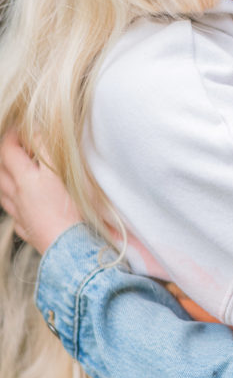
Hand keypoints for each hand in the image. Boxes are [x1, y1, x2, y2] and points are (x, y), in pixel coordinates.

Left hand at [0, 131, 82, 252]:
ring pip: (2, 188)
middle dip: (7, 149)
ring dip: (5, 174)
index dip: (18, 133)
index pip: (14, 147)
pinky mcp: (26, 228)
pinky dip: (13, 200)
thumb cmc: (79, 213)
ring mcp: (21, 212)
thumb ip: (55, 152)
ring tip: (14, 168)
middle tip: (15, 142)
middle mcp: (21, 192)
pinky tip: (20, 200)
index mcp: (32, 178)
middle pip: (3, 166)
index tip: (23, 127)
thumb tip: (42, 133)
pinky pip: (12, 211)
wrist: (74, 250)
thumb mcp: (73, 174)